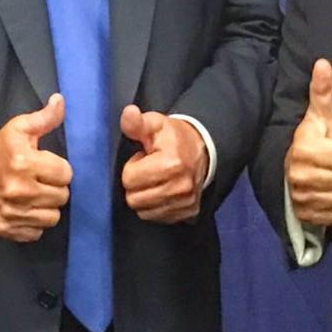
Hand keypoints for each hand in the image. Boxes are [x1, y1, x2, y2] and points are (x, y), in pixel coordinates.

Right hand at [0, 94, 71, 242]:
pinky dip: (34, 223)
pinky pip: (36, 232)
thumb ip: (44, 117)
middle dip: (55, 187)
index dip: (60, 169)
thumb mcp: (19, 128)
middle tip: (43, 180)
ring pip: (53, 217)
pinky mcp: (5, 228)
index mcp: (24, 163)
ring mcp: (12, 213)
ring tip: (36, 196)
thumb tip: (60, 100)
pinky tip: (27, 210)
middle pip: (62, 196)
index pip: (66, 174)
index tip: (48, 166)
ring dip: (47, 206)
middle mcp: (19, 190)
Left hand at [121, 106, 209, 222]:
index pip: (129, 179)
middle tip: (148, 170)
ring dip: (145, 197)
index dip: (133, 166)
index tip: (144, 158)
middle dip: (136, 184)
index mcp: (171, 164)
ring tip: (156, 180)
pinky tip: (163, 190)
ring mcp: (186, 202)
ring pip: (143, 212)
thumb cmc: (173, 137)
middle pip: (134, 199)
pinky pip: (158, 218)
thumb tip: (129, 113)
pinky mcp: (189, 213)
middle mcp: (181, 187)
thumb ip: (137, 123)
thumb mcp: (155, 124)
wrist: (203, 149)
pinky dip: (156, 207)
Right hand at [285, 58, 331, 225]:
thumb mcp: (318, 117)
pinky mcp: (305, 216)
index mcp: (304, 149)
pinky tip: (326, 197)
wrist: (285, 172)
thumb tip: (324, 62)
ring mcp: (301, 199)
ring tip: (329, 181)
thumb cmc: (309, 142)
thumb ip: (322, 92)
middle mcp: (299, 175)